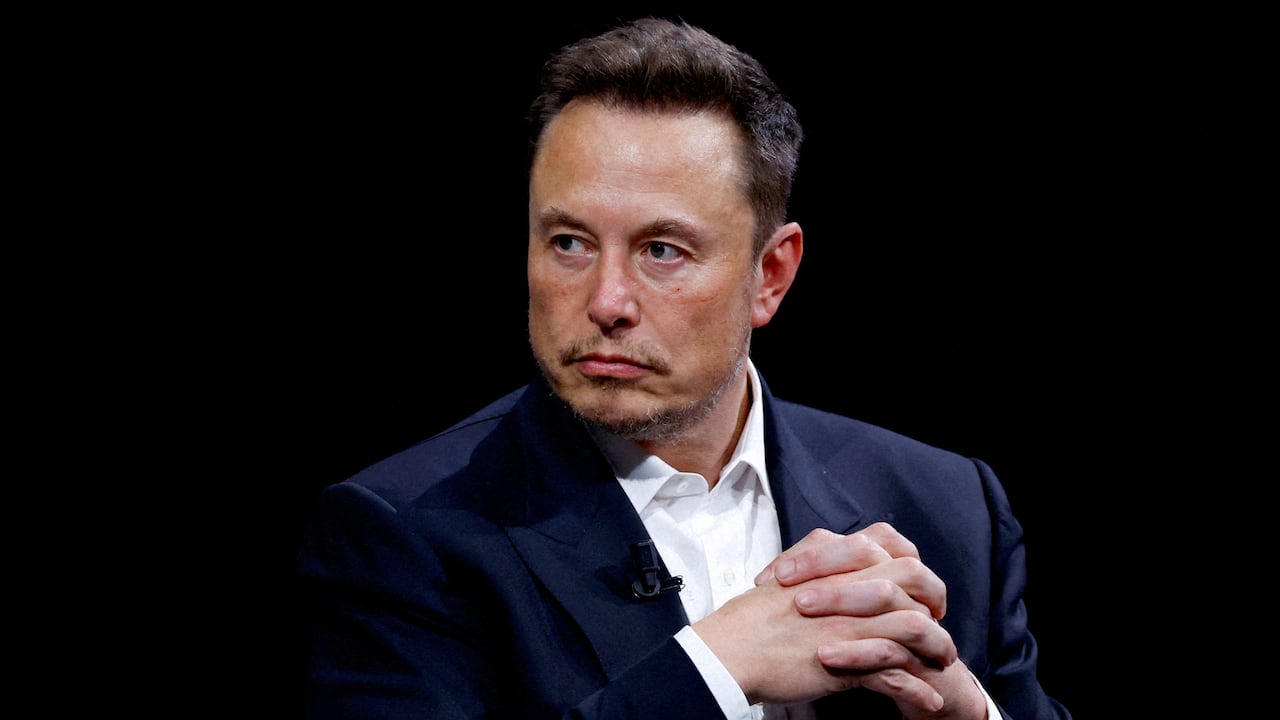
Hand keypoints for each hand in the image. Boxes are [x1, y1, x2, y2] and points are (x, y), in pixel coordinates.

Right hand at [693, 524, 959, 709]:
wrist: (728, 651)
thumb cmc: (748, 619)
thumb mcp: (785, 576)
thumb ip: (815, 564)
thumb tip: (829, 558)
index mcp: (834, 566)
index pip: (891, 549)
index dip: (911, 566)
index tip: (916, 586)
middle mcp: (849, 591)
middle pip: (914, 581)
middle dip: (935, 600)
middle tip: (938, 619)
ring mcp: (852, 626)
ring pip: (915, 628)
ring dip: (937, 646)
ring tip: (944, 662)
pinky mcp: (848, 664)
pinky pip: (897, 675)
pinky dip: (918, 689)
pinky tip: (929, 699)